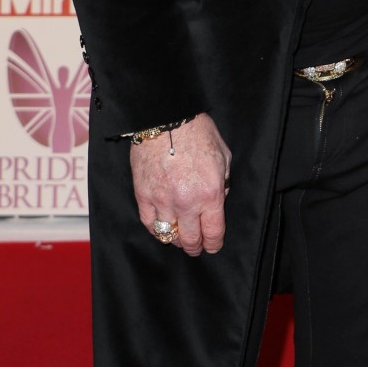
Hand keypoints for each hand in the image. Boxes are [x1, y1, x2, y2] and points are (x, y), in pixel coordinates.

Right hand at [130, 113, 231, 255]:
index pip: (213, 232)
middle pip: (190, 239)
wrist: (166, 118)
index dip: (214, 244)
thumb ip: (224, 183)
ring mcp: (163, 201)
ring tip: (178, 238)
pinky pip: (149, 222)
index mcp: (210, 194)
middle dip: (195, 247)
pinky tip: (161, 227)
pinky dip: (155, 229)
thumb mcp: (224, 157)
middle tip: (196, 247)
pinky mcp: (143, 195)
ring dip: (175, 239)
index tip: (212, 246)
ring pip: (168, 234)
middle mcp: (187, 203)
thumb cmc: (198, 133)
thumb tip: (219, 199)